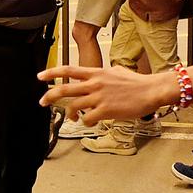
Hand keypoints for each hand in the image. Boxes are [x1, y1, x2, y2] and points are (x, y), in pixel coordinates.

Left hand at [38, 65, 173, 122]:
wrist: (152, 90)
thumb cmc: (138, 82)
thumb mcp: (118, 71)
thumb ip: (105, 73)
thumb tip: (102, 74)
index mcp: (97, 73)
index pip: (69, 70)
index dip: (52, 72)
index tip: (41, 76)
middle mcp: (95, 84)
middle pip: (64, 89)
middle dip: (49, 96)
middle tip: (42, 101)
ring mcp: (99, 97)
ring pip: (73, 106)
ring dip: (69, 114)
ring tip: (72, 118)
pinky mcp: (105, 110)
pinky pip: (87, 118)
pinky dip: (86, 122)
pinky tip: (91, 121)